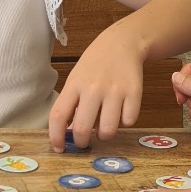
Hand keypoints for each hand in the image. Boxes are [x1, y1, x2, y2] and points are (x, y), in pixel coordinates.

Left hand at [49, 28, 143, 150]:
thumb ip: (71, 103)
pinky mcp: (134, 92)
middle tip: (84, 141)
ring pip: (107, 130)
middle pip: (82, 129)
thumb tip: (67, 134)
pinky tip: (120, 112)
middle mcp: (93, 88)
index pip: (58, 116)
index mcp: (74, 84)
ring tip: (103, 127)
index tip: (59, 148)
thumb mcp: (76, 78)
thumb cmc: (95, 65)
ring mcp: (115, 90)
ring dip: (104, 135)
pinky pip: (128, 122)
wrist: (122, 43)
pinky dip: (124, 123)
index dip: (56, 137)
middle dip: (81, 143)